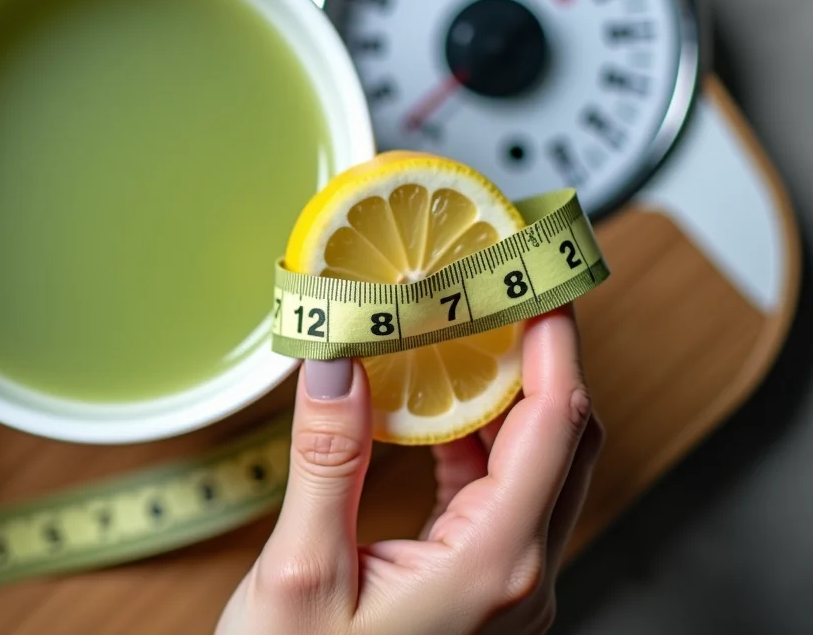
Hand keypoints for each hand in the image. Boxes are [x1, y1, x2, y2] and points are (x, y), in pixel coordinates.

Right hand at [217, 306, 602, 634]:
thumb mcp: (300, 577)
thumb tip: (337, 359)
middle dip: (542, 355)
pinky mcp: (481, 593)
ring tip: (461, 332)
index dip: (555, 340)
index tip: (538, 273)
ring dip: (506, 395)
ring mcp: (507, 590)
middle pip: (566, 440)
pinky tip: (431, 411)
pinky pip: (500, 499)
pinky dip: (475, 442)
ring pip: (537, 468)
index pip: (558, 425)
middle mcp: (520, 579)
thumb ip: (327, 461)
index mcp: (492, 569)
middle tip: (501, 286)